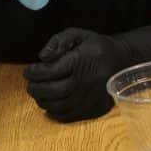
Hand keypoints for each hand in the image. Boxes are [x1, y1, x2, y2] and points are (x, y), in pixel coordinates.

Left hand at [22, 25, 150, 121]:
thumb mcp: (78, 35)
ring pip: (58, 106)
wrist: (123, 61)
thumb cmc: (97, 47)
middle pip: (52, 91)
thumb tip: (42, 57)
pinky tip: (51, 104)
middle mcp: (85, 81)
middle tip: (30, 85)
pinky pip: (69, 116)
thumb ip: (58, 41)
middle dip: (35, 89)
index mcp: (81, 61)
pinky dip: (55, 112)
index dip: (34, 73)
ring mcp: (90, 98)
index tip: (28, 71)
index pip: (50, 71)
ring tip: (39, 94)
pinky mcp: (94, 109)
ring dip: (43, 101)